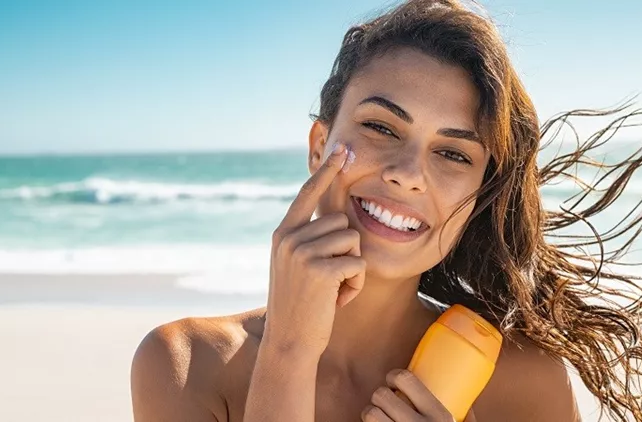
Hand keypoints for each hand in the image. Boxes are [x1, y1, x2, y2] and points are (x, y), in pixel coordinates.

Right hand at [263, 142, 365, 357]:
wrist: (289, 342)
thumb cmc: (300, 307)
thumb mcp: (295, 266)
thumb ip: (308, 240)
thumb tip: (339, 218)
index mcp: (283, 234)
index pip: (308, 194)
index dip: (326, 171)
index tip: (342, 150)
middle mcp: (289, 238)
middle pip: (342, 222)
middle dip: (346, 252)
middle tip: (329, 281)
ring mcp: (302, 252)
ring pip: (353, 241)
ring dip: (352, 269)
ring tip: (332, 291)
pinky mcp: (319, 269)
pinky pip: (358, 263)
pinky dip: (355, 285)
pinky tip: (336, 301)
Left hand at [361, 369, 476, 421]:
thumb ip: (468, 417)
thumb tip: (469, 402)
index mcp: (440, 416)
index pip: (406, 379)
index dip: (393, 376)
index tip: (393, 380)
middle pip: (381, 394)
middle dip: (380, 396)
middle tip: (385, 402)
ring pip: (370, 413)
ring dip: (372, 413)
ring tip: (380, 416)